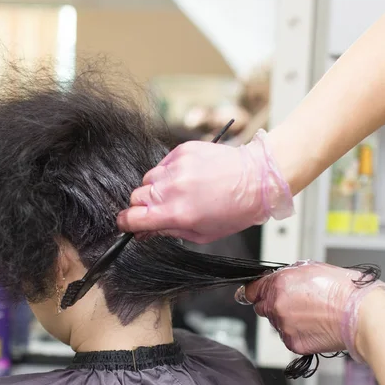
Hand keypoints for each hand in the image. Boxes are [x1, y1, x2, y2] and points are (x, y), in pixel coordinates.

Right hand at [117, 130, 293, 243]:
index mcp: (176, 213)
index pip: (133, 217)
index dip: (127, 223)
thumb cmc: (235, 210)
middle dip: (143, 206)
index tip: (128, 224)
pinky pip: (163, 164)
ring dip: (156, 188)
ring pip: (148, 179)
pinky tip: (188, 177)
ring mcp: (176, 167)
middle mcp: (172, 188)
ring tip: (179, 191)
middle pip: (136, 197)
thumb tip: (144, 231)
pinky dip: (170, 172)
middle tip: (161, 209)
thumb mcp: (202, 234)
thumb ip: (169, 232)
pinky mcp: (182, 150)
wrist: (257, 178)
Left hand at [242, 261, 384, 360]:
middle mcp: (277, 305)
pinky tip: (314, 327)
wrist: (361, 313)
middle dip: (274, 305)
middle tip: (296, 305)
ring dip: (287, 320)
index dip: (256, 291)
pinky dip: (298, 334)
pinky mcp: (293, 343)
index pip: (251, 290)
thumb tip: (279, 279)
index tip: (257, 294)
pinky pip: (288, 338)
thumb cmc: (343, 289)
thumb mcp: (311, 268)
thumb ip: (288, 275)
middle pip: (262, 307)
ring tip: (312, 315)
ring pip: (276, 323)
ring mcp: (284, 325)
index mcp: (278, 284)